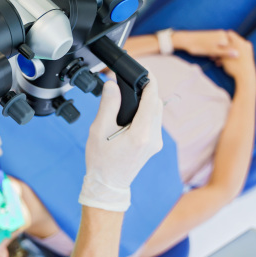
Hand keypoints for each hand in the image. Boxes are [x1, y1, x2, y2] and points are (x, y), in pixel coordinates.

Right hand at [79, 74, 163, 211]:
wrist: (107, 185)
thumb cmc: (101, 161)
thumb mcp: (98, 130)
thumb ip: (108, 105)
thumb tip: (112, 85)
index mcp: (141, 134)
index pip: (152, 100)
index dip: (150, 82)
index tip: (144, 71)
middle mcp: (153, 138)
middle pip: (157, 104)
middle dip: (148, 89)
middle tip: (133, 79)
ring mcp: (156, 142)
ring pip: (157, 112)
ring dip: (148, 100)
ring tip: (131, 93)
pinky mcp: (154, 145)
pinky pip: (154, 121)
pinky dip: (147, 111)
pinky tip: (134, 109)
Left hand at [173, 30, 237, 58]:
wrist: (186, 40)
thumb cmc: (199, 46)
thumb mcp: (213, 51)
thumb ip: (226, 52)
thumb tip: (238, 54)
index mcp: (224, 36)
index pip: (233, 47)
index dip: (229, 56)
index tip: (222, 62)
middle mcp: (221, 34)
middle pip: (227, 46)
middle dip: (223, 55)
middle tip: (217, 62)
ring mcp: (216, 34)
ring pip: (221, 46)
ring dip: (219, 53)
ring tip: (212, 58)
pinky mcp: (211, 37)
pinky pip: (217, 44)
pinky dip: (215, 50)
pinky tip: (210, 55)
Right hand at [218, 31, 255, 83]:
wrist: (246, 76)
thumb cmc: (235, 66)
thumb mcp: (224, 56)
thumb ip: (221, 48)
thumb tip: (217, 43)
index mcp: (240, 42)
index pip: (229, 34)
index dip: (221, 38)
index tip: (215, 43)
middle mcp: (245, 44)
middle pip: (231, 42)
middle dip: (222, 48)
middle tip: (214, 55)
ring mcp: (247, 49)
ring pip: (233, 48)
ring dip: (225, 54)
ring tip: (218, 61)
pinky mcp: (247, 55)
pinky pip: (237, 53)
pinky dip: (230, 56)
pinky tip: (224, 63)